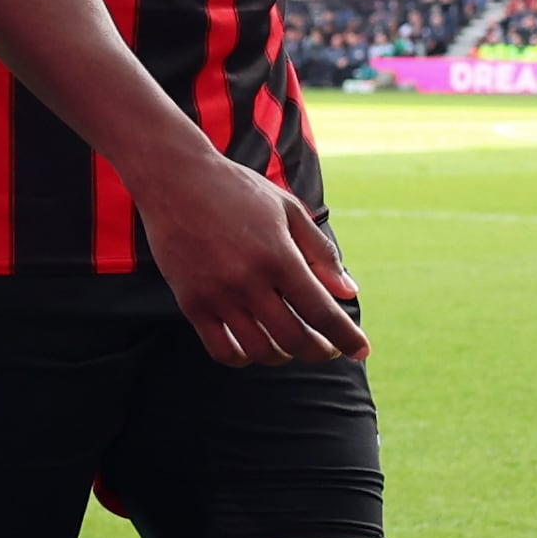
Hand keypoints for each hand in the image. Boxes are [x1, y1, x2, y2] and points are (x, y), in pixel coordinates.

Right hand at [136, 152, 362, 367]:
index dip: (346, 337)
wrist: (176, 179)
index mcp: (279, 255)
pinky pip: (221, 350)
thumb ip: (321, 252)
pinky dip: (244, 358)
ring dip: (283, 356)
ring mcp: (217, 295)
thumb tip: (349, 292)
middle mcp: (249, 281)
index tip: (361, 350)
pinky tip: (253, 346)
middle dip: (319, 351)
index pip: (322, 312)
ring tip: (290, 344)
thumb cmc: (238, 190)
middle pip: (294, 339)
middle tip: (328, 348)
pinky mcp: (191, 303)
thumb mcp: (288, 210)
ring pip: (259, 351)